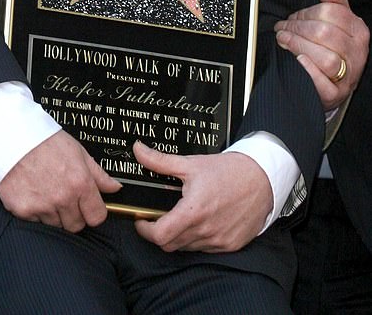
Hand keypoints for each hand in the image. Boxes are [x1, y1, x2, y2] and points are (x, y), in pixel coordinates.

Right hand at [0, 129, 121, 231]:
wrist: (12, 135)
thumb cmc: (45, 140)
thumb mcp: (77, 151)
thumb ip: (98, 174)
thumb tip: (115, 188)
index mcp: (80, 183)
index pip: (97, 217)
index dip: (93, 212)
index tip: (87, 206)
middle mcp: (63, 198)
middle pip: (76, 226)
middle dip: (74, 215)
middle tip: (64, 197)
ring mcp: (42, 206)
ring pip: (56, 226)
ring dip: (54, 214)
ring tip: (47, 192)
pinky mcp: (23, 210)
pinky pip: (35, 222)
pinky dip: (35, 213)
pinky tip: (33, 194)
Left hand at [133, 144, 271, 251]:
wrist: (261, 179)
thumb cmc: (227, 171)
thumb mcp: (190, 164)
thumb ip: (160, 161)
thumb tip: (138, 150)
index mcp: (193, 212)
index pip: (160, 236)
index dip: (145, 230)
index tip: (142, 221)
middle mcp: (206, 231)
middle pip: (170, 245)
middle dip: (159, 232)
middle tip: (157, 217)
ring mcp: (219, 241)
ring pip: (186, 248)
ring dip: (178, 236)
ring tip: (180, 215)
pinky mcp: (230, 245)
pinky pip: (205, 249)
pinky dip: (196, 239)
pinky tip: (199, 222)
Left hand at [275, 0, 368, 109]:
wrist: (337, 85)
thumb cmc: (335, 50)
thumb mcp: (339, 24)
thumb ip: (335, 4)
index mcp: (358, 31)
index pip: (332, 13)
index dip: (307, 12)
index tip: (292, 17)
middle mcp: (356, 53)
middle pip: (325, 33)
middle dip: (297, 29)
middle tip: (282, 30)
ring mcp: (348, 75)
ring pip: (325, 58)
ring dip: (298, 46)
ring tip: (283, 42)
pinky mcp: (336, 94)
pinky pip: (324, 83)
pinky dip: (310, 71)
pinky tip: (298, 61)